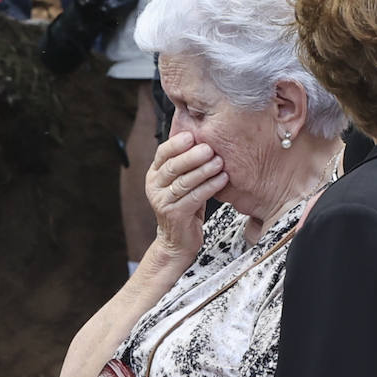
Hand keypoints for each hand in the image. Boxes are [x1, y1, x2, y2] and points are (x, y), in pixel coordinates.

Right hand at [146, 132, 226, 259]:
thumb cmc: (184, 206)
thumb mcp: (182, 182)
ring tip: (219, 163)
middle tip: (210, 149)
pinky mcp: (174, 214)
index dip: (177, 144)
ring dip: (203, 171)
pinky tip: (222, 179)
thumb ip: (187, 164)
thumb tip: (204, 138)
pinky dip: (209, 187)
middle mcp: (154, 186)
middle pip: (172, 166)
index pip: (162, 153)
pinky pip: (194, 197)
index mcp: (155, 174)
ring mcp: (162, 201)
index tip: (192, 136)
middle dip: (192, 156)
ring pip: (184, 182)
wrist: (177, 241)